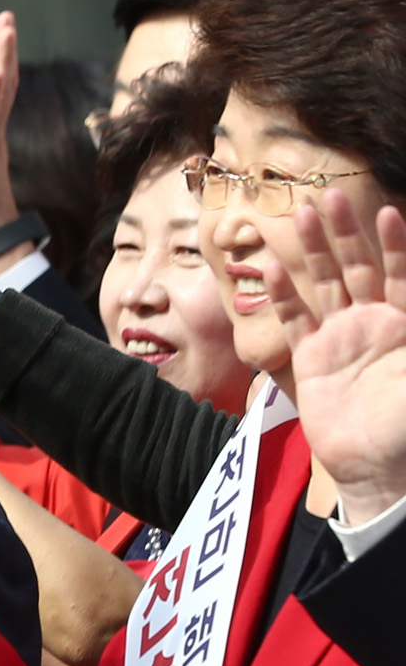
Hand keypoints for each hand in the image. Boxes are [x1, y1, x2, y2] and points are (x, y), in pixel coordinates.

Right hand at [267, 190, 405, 526]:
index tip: (385, 212)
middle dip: (346, 234)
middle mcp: (376, 325)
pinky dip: (284, 294)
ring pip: (326, 285)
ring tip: (300, 216)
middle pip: (360, 269)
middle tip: (330, 197)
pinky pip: (296, 320)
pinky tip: (272, 267)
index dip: (394, 244)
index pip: (401, 273)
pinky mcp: (311, 360)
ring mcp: (341, 340)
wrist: (379, 468)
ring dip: (314, 251)